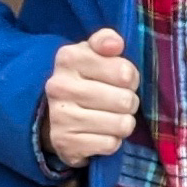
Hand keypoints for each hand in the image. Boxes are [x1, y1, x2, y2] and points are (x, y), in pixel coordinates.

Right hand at [43, 26, 139, 165]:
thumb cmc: (86, 80)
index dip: (131, 78)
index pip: (124, 71)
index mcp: (69, 58)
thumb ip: (107, 41)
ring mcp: (60, 116)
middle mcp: (59, 86)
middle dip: (129, 103)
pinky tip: (100, 134)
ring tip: (112, 118)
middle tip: (119, 102)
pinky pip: (110, 144)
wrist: (55, 116)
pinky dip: (111, 142)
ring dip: (123, 123)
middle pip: (125, 100)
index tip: (123, 79)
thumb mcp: (94, 54)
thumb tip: (115, 44)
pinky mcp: (65, 143)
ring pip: (121, 124)